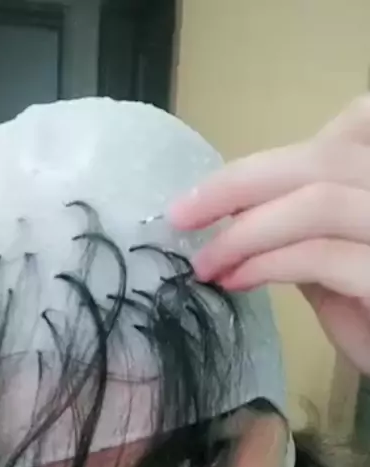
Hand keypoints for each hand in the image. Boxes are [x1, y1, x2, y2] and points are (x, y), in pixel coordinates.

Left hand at [170, 96, 369, 375]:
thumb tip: (242, 208)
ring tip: (204, 263)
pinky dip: (266, 264)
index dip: (266, 162)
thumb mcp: (337, 258)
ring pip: (317, 203)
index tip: (209, 193)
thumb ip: (305, 226)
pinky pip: (320, 257)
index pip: (338, 134)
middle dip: (237, 186)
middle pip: (320, 162)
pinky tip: (235, 281)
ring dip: (244, 232)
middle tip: (181, 216)